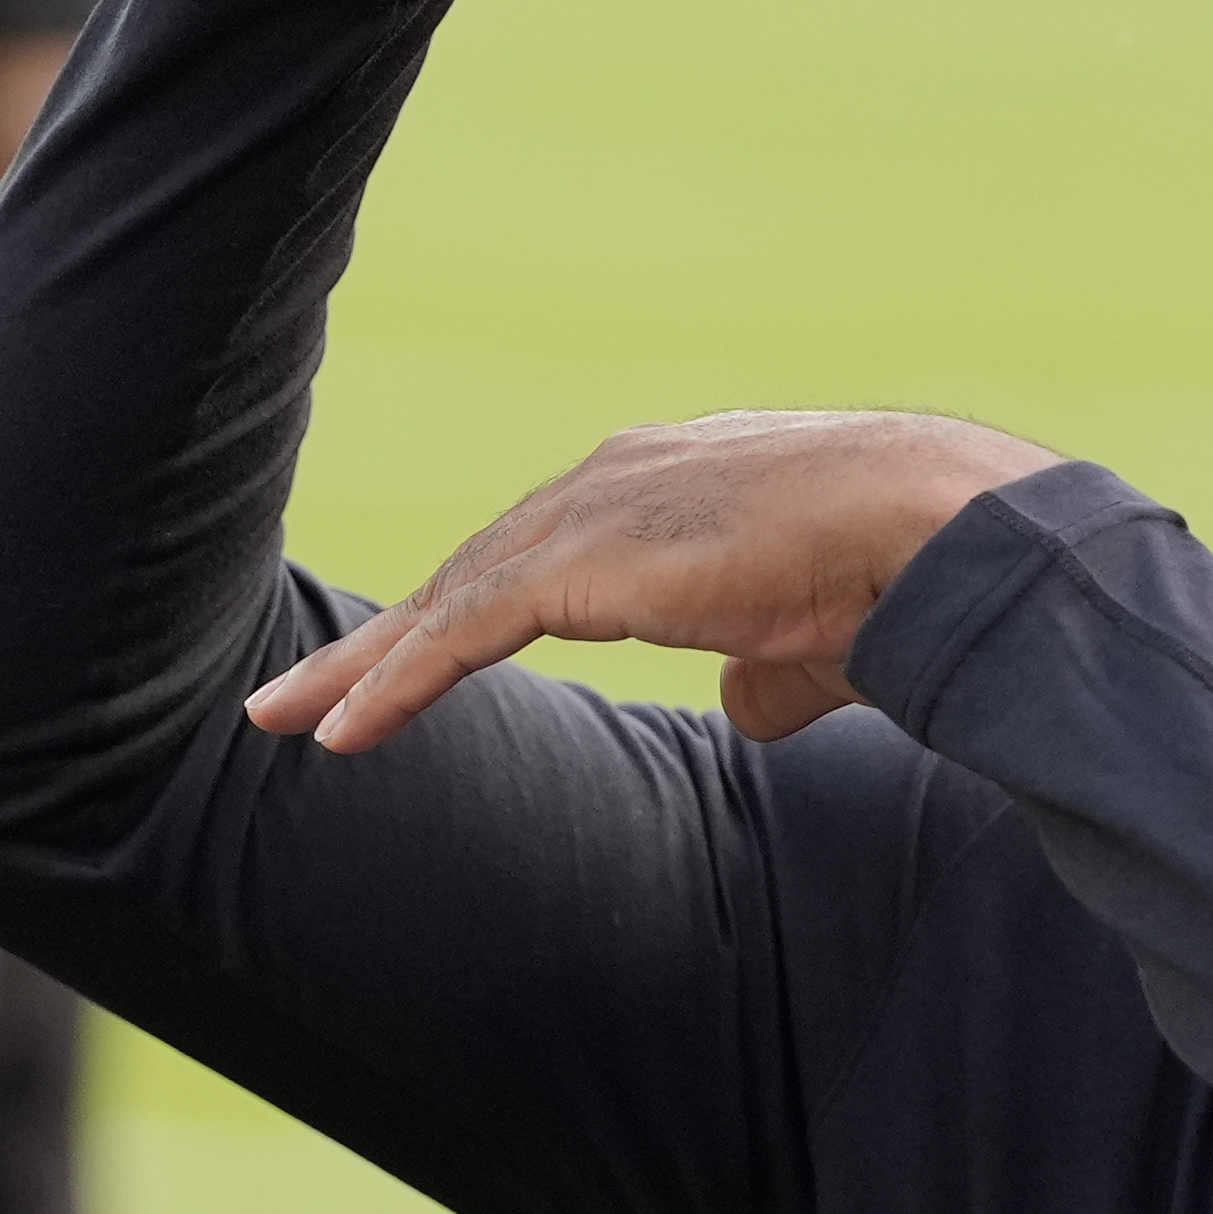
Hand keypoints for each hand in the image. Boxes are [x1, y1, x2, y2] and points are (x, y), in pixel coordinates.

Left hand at [246, 411, 1062, 750]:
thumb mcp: (816, 633)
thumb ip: (769, 674)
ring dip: (366, 666)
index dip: (478, 606)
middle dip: (390, 634)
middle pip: (473, 567)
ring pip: (447, 599)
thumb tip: (745, 720)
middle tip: (305, 692)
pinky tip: (339, 733)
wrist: (925, 526)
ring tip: (287, 719)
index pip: (549, 552)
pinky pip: (457, 636)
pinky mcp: (575, 565)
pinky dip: (394, 685)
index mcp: (672, 484)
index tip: (426, 653)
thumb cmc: (897, 572)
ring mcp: (589, 516)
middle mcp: (615, 480)